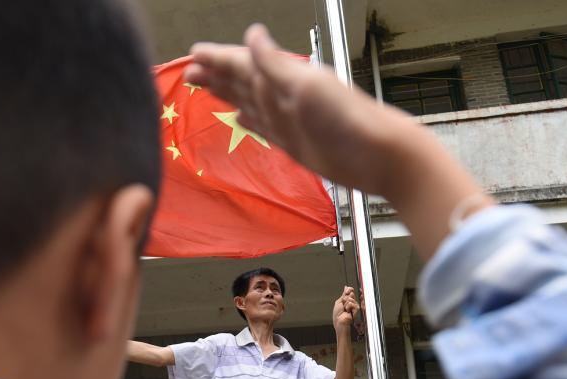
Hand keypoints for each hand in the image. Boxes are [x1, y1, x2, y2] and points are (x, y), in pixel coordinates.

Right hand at [186, 24, 493, 260]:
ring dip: (226, 94)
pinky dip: (247, 120)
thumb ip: (275, 65)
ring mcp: (286, 120)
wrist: (377, 154)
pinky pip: (261, 127)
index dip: (218, 58)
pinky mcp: (292, 143)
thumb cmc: (345, 118)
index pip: (242, 63)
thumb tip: (252, 35)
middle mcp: (282, 95)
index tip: (193, 53)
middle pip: (241, 81)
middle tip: (189, 71)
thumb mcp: (307, 87)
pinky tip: (239, 117)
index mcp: (284, 76)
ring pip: (247, 102)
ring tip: (203, 86)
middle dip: (215, 75)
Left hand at [332, 286, 357, 333]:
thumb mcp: (339, 302)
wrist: (339, 321)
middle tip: (343, 305)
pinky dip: (348, 307)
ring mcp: (354, 306)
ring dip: (346, 304)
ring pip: (351, 299)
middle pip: (351, 294)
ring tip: (345, 310)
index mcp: (346, 301)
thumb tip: (346, 287)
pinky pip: (352, 304)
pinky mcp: (357, 310)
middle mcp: (351, 303)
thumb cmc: (338, 315)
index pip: (350, 292)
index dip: (349, 290)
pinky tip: (348, 312)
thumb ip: (344, 294)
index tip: (347, 290)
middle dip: (345, 298)